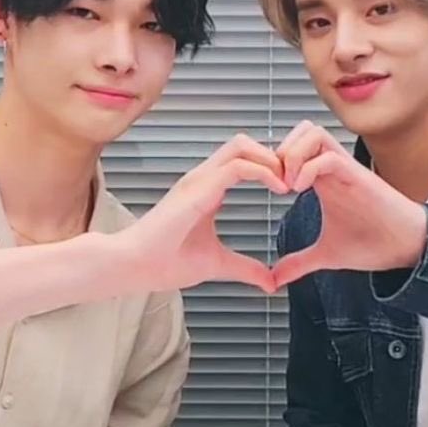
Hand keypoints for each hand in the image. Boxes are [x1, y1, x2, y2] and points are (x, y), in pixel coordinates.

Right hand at [119, 134, 287, 293]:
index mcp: (206, 189)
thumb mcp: (217, 264)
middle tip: (293, 180)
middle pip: (243, 143)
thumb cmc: (165, 262)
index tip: (290, 188)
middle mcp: (202, 178)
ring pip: (241, 145)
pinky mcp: (197, 189)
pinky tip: (279, 189)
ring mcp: (198, 180)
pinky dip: (263, 171)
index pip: (242, 160)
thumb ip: (245, 268)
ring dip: (270, 159)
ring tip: (288, 183)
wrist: (134, 267)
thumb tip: (270, 282)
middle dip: (273, 155)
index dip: (269, 167)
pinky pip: (237, 166)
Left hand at [273, 121, 427, 286]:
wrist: (407, 248)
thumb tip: (276, 278)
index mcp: (323, 179)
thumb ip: (298, 263)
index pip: (294, 146)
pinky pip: (330, 156)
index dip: (274, 162)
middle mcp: (333, 168)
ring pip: (314, 133)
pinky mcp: (359, 176)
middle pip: (302, 130)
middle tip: (275, 182)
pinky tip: (300, 191)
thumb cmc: (373, 243)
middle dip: (280, 151)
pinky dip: (308, 168)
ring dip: (293, 154)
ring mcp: (346, 169)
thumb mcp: (325, 254)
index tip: (268, 189)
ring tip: (288, 185)